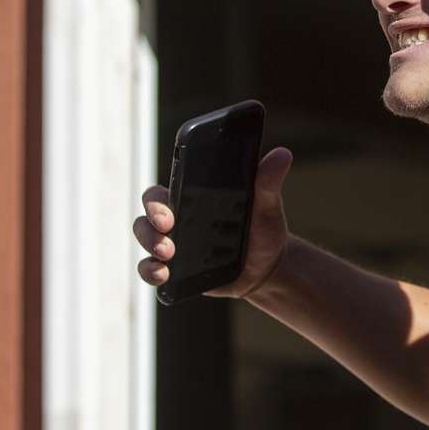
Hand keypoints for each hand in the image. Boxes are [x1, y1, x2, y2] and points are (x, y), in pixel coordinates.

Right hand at [132, 146, 294, 298]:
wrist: (268, 265)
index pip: (162, 192)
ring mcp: (174, 245)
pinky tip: (163, 275)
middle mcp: (177, 219)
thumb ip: (268, 182)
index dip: (156, 199)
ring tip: (168, 255)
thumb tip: (282, 154)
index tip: (169, 208)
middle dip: (152, 221)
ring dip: (150, 245)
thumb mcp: (267, 206)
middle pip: (148, 214)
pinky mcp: (176, 271)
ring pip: (146, 240)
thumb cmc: (262, 228)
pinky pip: (151, 270)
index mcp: (191, 198)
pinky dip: (151, 272)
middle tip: (168, 228)